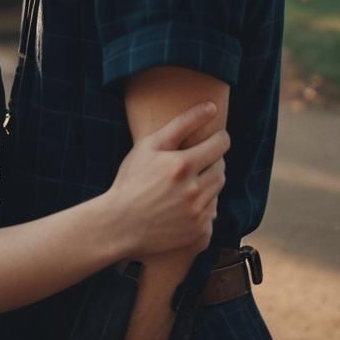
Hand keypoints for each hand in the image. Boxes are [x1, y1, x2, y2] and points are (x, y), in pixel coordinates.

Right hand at [107, 102, 228, 258]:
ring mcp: (198, 215)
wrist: (119, 224)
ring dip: (208, 184)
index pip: (220, 145)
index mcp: (182, 165)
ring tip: (187, 182)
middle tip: (197, 160)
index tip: (216, 138)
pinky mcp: (198, 234)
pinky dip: (203, 207)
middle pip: (221, 169)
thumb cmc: (131, 180)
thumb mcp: (149, 145)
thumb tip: (212, 106)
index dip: (220, 139)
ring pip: (217, 192)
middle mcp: (194, 191)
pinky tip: (183, 205)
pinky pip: (212, 214)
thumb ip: (182, 123)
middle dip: (212, 162)